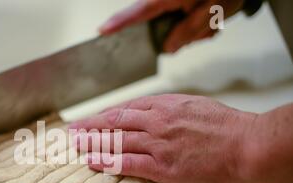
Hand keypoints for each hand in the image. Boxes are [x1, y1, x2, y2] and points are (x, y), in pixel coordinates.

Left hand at [69, 94, 258, 182]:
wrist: (248, 146)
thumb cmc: (228, 128)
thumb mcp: (195, 106)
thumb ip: (170, 110)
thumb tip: (152, 115)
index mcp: (165, 106)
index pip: (125, 109)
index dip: (104, 115)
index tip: (91, 120)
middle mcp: (157, 122)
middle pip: (115, 123)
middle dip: (91, 127)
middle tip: (73, 131)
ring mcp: (158, 144)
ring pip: (116, 141)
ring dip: (92, 143)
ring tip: (75, 145)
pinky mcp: (163, 166)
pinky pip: (127, 163)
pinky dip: (107, 162)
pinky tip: (92, 161)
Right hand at [99, 0, 244, 51]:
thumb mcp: (210, 12)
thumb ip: (187, 31)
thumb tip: (168, 47)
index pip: (138, 11)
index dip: (119, 22)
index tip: (102, 31)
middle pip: (156, 24)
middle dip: (177, 33)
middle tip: (202, 29)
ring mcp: (171, 4)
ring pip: (170, 29)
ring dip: (189, 32)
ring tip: (209, 23)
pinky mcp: (178, 8)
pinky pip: (179, 26)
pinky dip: (194, 29)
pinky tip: (208, 23)